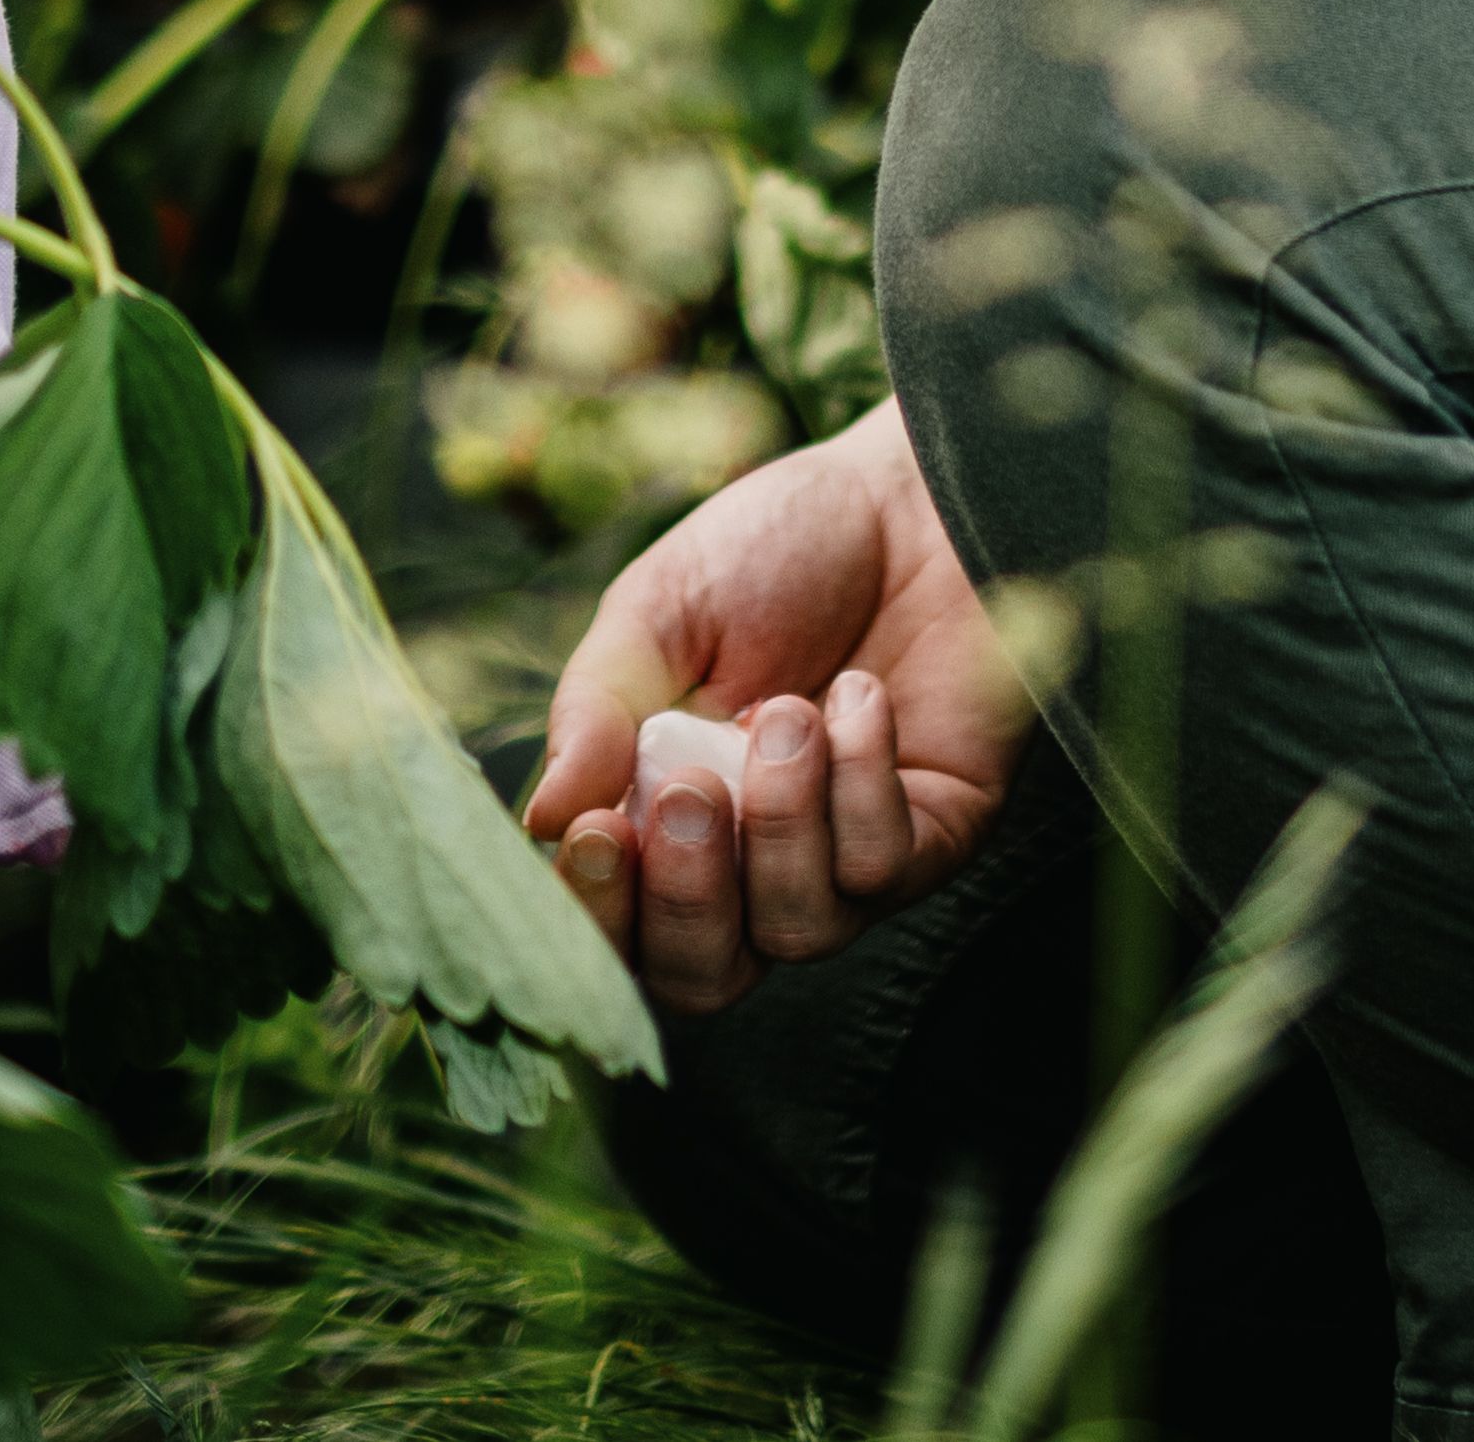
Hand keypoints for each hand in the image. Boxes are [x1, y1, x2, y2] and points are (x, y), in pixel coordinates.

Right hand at [513, 404, 1025, 1013]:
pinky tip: (855, 696)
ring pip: (798, 932)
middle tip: (689, 788)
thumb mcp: (658, 612)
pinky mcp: (934, 838)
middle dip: (687, 897)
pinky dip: (861, 781)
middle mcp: (749, 866)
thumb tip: (539, 821)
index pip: (615, 929)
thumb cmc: (772, 552)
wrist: (908, 496)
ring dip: (781, 823)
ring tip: (786, 710)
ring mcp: (843, 862)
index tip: (595, 830)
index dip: (598, 912)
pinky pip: (884, 867)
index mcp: (660, 819)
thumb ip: (597, 710)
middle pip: (703, 976)